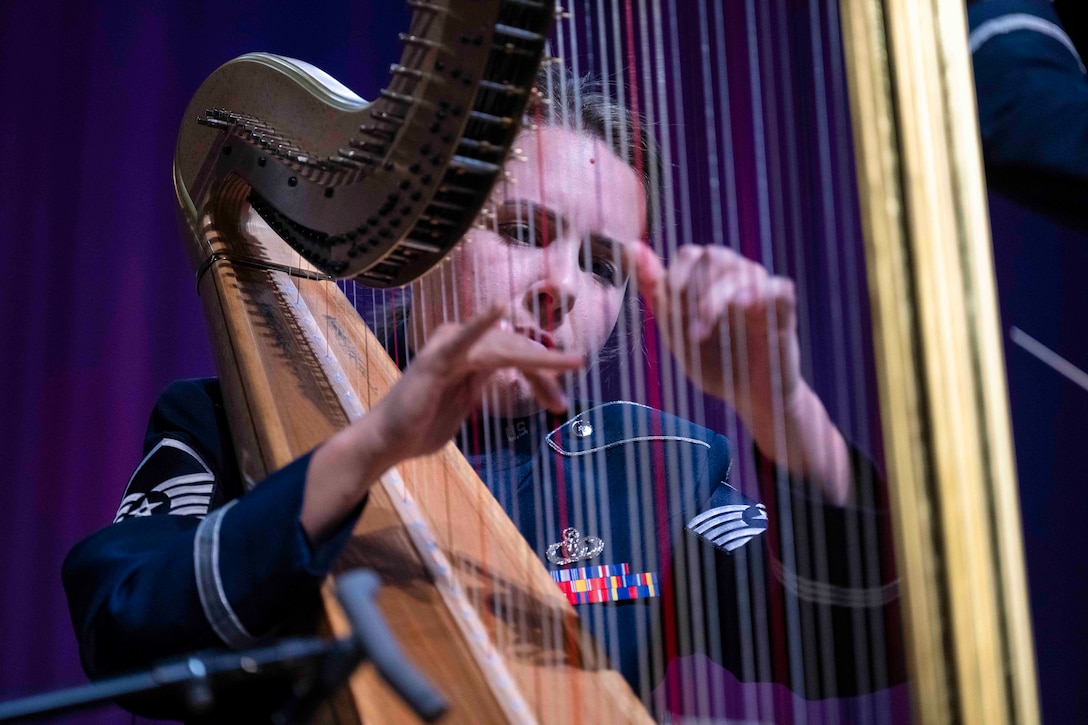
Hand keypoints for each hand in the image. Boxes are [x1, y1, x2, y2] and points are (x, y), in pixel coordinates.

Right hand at [302, 305, 582, 539]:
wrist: (388, 443)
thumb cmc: (422, 426)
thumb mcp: (465, 404)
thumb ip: (483, 385)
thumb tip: (507, 376)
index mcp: (469, 352)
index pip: (516, 354)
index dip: (541, 376)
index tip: (559, 402)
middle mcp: (461, 343)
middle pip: (515, 349)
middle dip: (544, 372)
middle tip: (563, 402)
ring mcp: (449, 348)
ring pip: (503, 347)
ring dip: (538, 358)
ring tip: (571, 362)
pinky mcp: (437, 360)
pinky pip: (463, 339)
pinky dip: (480, 321)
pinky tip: (497, 308)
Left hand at [630, 242, 799, 426]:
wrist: (750, 397)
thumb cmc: (712, 362)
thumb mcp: (675, 330)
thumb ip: (654, 291)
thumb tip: (628, 248)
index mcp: (709, 278)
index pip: (689, 254)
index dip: (674, 278)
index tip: (668, 310)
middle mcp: (737, 276)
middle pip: (713, 256)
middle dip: (692, 290)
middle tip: (683, 325)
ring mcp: (762, 290)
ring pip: (741, 270)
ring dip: (715, 299)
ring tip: (700, 334)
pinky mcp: (785, 310)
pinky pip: (778, 288)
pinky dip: (761, 295)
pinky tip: (745, 311)